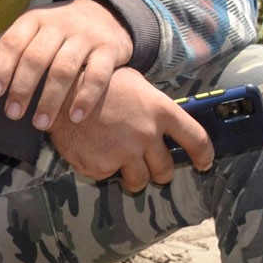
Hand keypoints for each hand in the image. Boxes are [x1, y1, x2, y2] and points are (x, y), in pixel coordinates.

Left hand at [0, 0, 133, 130]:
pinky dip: (85, 98)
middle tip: (13, 114)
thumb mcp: (31, 28)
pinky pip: (97, 76)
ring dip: (50, 99)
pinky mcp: (108, 50)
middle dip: (22, 88)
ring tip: (41, 123)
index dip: (2, 67)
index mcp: (33, 21)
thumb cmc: (57, 30)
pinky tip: (75, 116)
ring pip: (64, 69)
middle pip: (36, 58)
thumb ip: (3, 45)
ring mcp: (85, 37)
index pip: (13, 42)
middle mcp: (58, 26)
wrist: (104, 14)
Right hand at [47, 67, 212, 193]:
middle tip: (151, 168)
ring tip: (122, 165)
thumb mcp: (135, 83)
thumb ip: (152, 105)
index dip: (204, 155)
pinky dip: (103, 168)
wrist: (59, 91)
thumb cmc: (96, 82)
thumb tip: (161, 118)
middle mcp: (147, 135)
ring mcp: (124, 153)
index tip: (203, 163)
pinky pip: (108, 176)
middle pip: (166, 169)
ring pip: (139, 181)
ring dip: (134, 177)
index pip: (196, 140)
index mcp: (161, 111)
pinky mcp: (100, 166)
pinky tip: (94, 151)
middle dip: (160, 172)